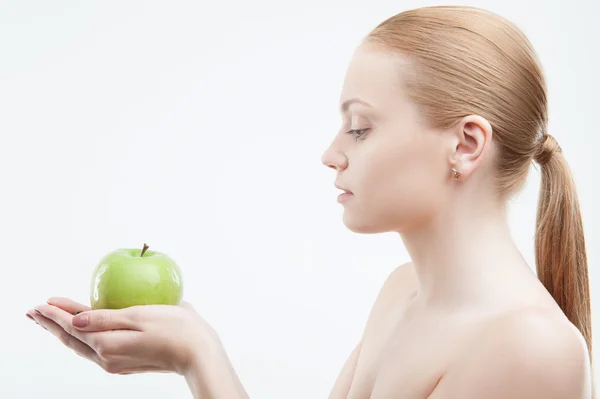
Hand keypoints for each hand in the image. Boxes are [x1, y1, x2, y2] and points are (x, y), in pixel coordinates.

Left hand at [27, 298, 217, 375]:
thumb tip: (76, 321)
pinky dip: (81, 340)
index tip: (41, 302)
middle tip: (34, 312)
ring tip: (50, 322)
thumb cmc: (176, 328)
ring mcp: (117, 363)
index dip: (56, 313)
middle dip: (52, 324)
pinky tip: (82, 334)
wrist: (199, 354)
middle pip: (72, 339)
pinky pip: (94, 350)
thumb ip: (106, 319)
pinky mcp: (127, 363)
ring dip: (64, 333)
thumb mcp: (140, 316)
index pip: (74, 326)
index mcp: (108, 344)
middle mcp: (107, 357)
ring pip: (81, 347)